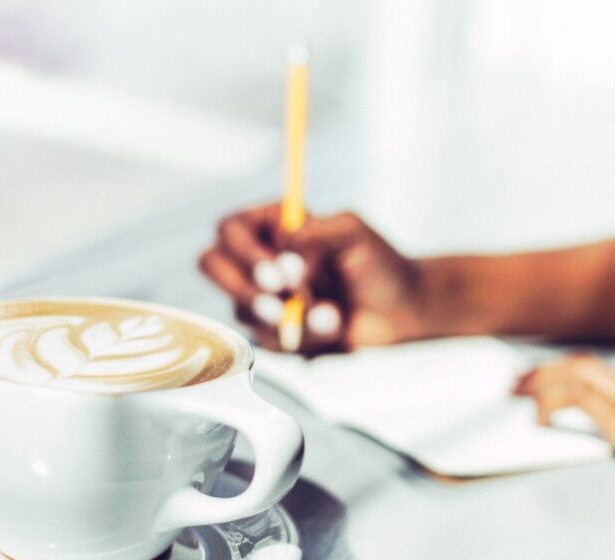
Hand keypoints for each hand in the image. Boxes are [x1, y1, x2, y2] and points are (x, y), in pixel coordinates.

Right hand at [199, 203, 423, 353]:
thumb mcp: (352, 232)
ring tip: (330, 314)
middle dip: (245, 288)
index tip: (278, 271)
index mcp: (272, 225)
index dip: (245, 253)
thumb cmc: (379, 263)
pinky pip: (267, 340)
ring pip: (241, 309)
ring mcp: (263, 298)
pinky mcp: (274, 332)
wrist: (402, 310)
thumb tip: (285, 252)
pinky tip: (331, 327)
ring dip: (288, 317)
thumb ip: (314, 233)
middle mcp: (260, 259)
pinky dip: (303, 338)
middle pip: (212, 265)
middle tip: (280, 303)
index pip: (229, 229)